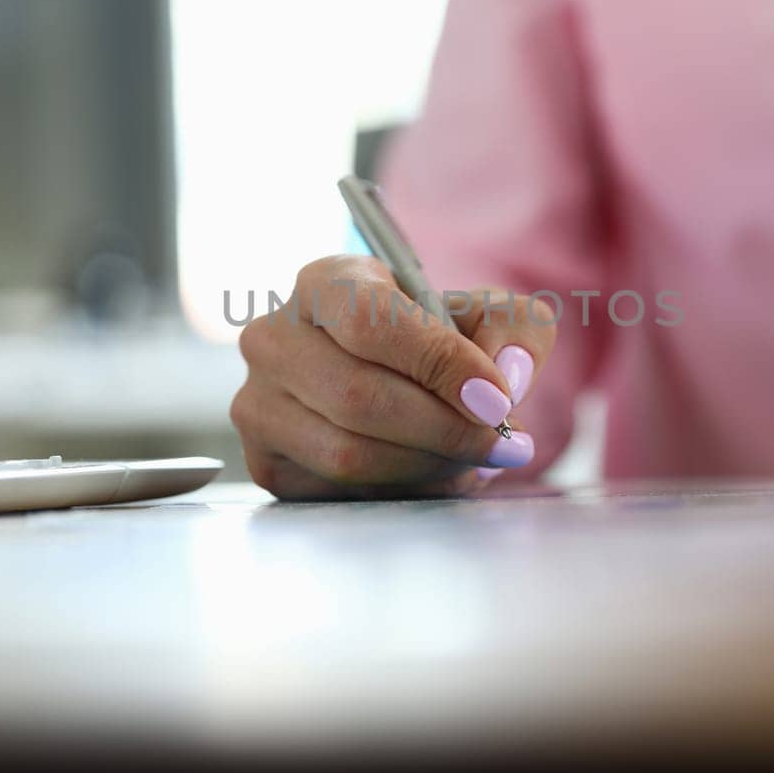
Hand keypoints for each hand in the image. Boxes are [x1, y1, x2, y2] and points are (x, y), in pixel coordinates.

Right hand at [231, 255, 557, 499]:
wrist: (401, 386)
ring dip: (425, 464)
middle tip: (501, 444)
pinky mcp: (265, 460)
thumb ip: (515, 328)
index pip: (369, 320)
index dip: (437, 363)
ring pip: (347, 452)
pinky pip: (337, 490)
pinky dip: (399, 489)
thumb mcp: (491, 317)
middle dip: (444, 430)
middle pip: (358, 396)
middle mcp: (274, 337)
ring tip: (469, 457)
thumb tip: (505, 372)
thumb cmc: (439, 343)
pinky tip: (427, 470)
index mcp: (324, 282)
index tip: (496, 399)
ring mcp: (258, 401)